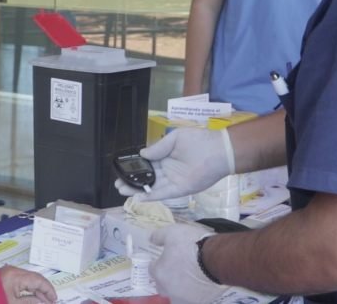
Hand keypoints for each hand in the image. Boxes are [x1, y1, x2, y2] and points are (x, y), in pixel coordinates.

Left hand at [0, 265, 56, 303]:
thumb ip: (31, 302)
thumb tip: (43, 302)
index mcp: (16, 275)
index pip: (38, 280)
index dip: (48, 290)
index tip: (54, 300)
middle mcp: (13, 271)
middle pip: (34, 279)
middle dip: (43, 291)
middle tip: (50, 302)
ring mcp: (8, 273)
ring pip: (28, 280)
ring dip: (36, 290)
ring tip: (42, 301)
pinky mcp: (4, 277)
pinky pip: (20, 281)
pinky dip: (27, 289)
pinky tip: (31, 297)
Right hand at [116, 128, 233, 200]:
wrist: (219, 151)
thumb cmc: (199, 141)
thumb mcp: (175, 138)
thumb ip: (158, 148)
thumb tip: (142, 154)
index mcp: (166, 156)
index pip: (147, 163)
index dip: (135, 168)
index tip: (121, 170)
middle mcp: (168, 170)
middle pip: (146, 177)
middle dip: (132, 181)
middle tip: (118, 184)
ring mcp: (174, 181)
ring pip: (152, 187)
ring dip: (137, 190)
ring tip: (121, 191)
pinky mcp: (180, 189)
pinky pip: (163, 194)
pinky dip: (151, 196)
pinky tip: (138, 197)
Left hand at [150, 223, 227, 303]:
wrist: (216, 259)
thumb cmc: (192, 245)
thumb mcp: (172, 232)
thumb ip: (159, 237)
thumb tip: (151, 239)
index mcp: (159, 273)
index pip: (152, 269)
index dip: (158, 262)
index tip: (166, 257)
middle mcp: (169, 289)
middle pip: (162, 285)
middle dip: (166, 277)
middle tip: (177, 267)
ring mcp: (184, 297)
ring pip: (176, 295)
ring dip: (179, 287)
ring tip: (189, 277)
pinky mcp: (200, 301)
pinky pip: (193, 298)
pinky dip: (195, 292)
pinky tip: (200, 282)